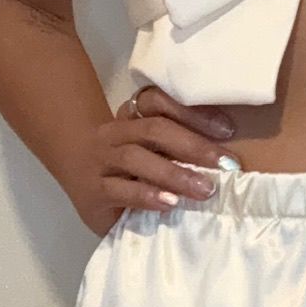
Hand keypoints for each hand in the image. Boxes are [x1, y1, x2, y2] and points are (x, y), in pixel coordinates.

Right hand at [73, 85, 239, 235]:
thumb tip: (226, 160)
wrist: (76, 179)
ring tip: (204, 189)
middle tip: (226, 164)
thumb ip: (177, 148)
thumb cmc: (127, 167)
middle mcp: (113, 133)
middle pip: (153, 129)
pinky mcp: (91, 192)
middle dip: (194, 145)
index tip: (228, 130)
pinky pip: (118, 190)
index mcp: (131, 117)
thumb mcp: (152, 150)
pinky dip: (146, 196)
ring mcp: (100, 161)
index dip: (193, 113)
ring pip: (135, 158)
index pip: (158, 102)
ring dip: (174, 173)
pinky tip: (170, 204)